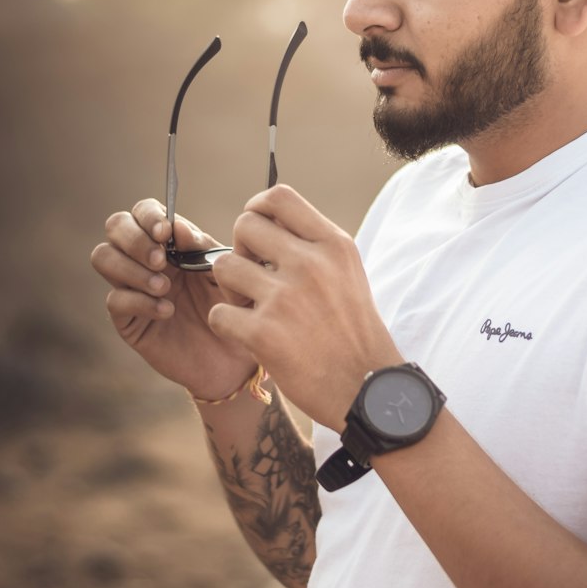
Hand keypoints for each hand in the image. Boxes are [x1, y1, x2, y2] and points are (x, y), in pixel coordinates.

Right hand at [90, 200, 255, 398]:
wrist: (235, 356)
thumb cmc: (233, 308)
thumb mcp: (224, 272)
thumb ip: (202, 247)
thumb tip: (176, 228)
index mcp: (170, 241)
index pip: (143, 211)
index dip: (149, 216)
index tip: (166, 232)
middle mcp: (145, 259)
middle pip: (115, 226)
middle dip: (135, 239)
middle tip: (160, 260)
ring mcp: (132, 287)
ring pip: (103, 257)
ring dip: (132, 268)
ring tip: (165, 287)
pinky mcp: (128, 320)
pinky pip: (115, 300)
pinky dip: (140, 301)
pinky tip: (167, 310)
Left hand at [208, 185, 400, 428]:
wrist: (368, 390)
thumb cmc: (354, 332)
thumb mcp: (348, 273)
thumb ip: (313, 245)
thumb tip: (269, 221)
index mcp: (333, 244)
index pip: (278, 197)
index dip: (256, 208)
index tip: (257, 233)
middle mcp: (310, 264)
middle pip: (244, 225)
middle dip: (240, 248)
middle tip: (252, 276)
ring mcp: (285, 298)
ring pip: (223, 266)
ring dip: (230, 288)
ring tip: (251, 307)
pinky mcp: (264, 334)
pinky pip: (218, 313)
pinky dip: (226, 324)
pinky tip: (248, 335)